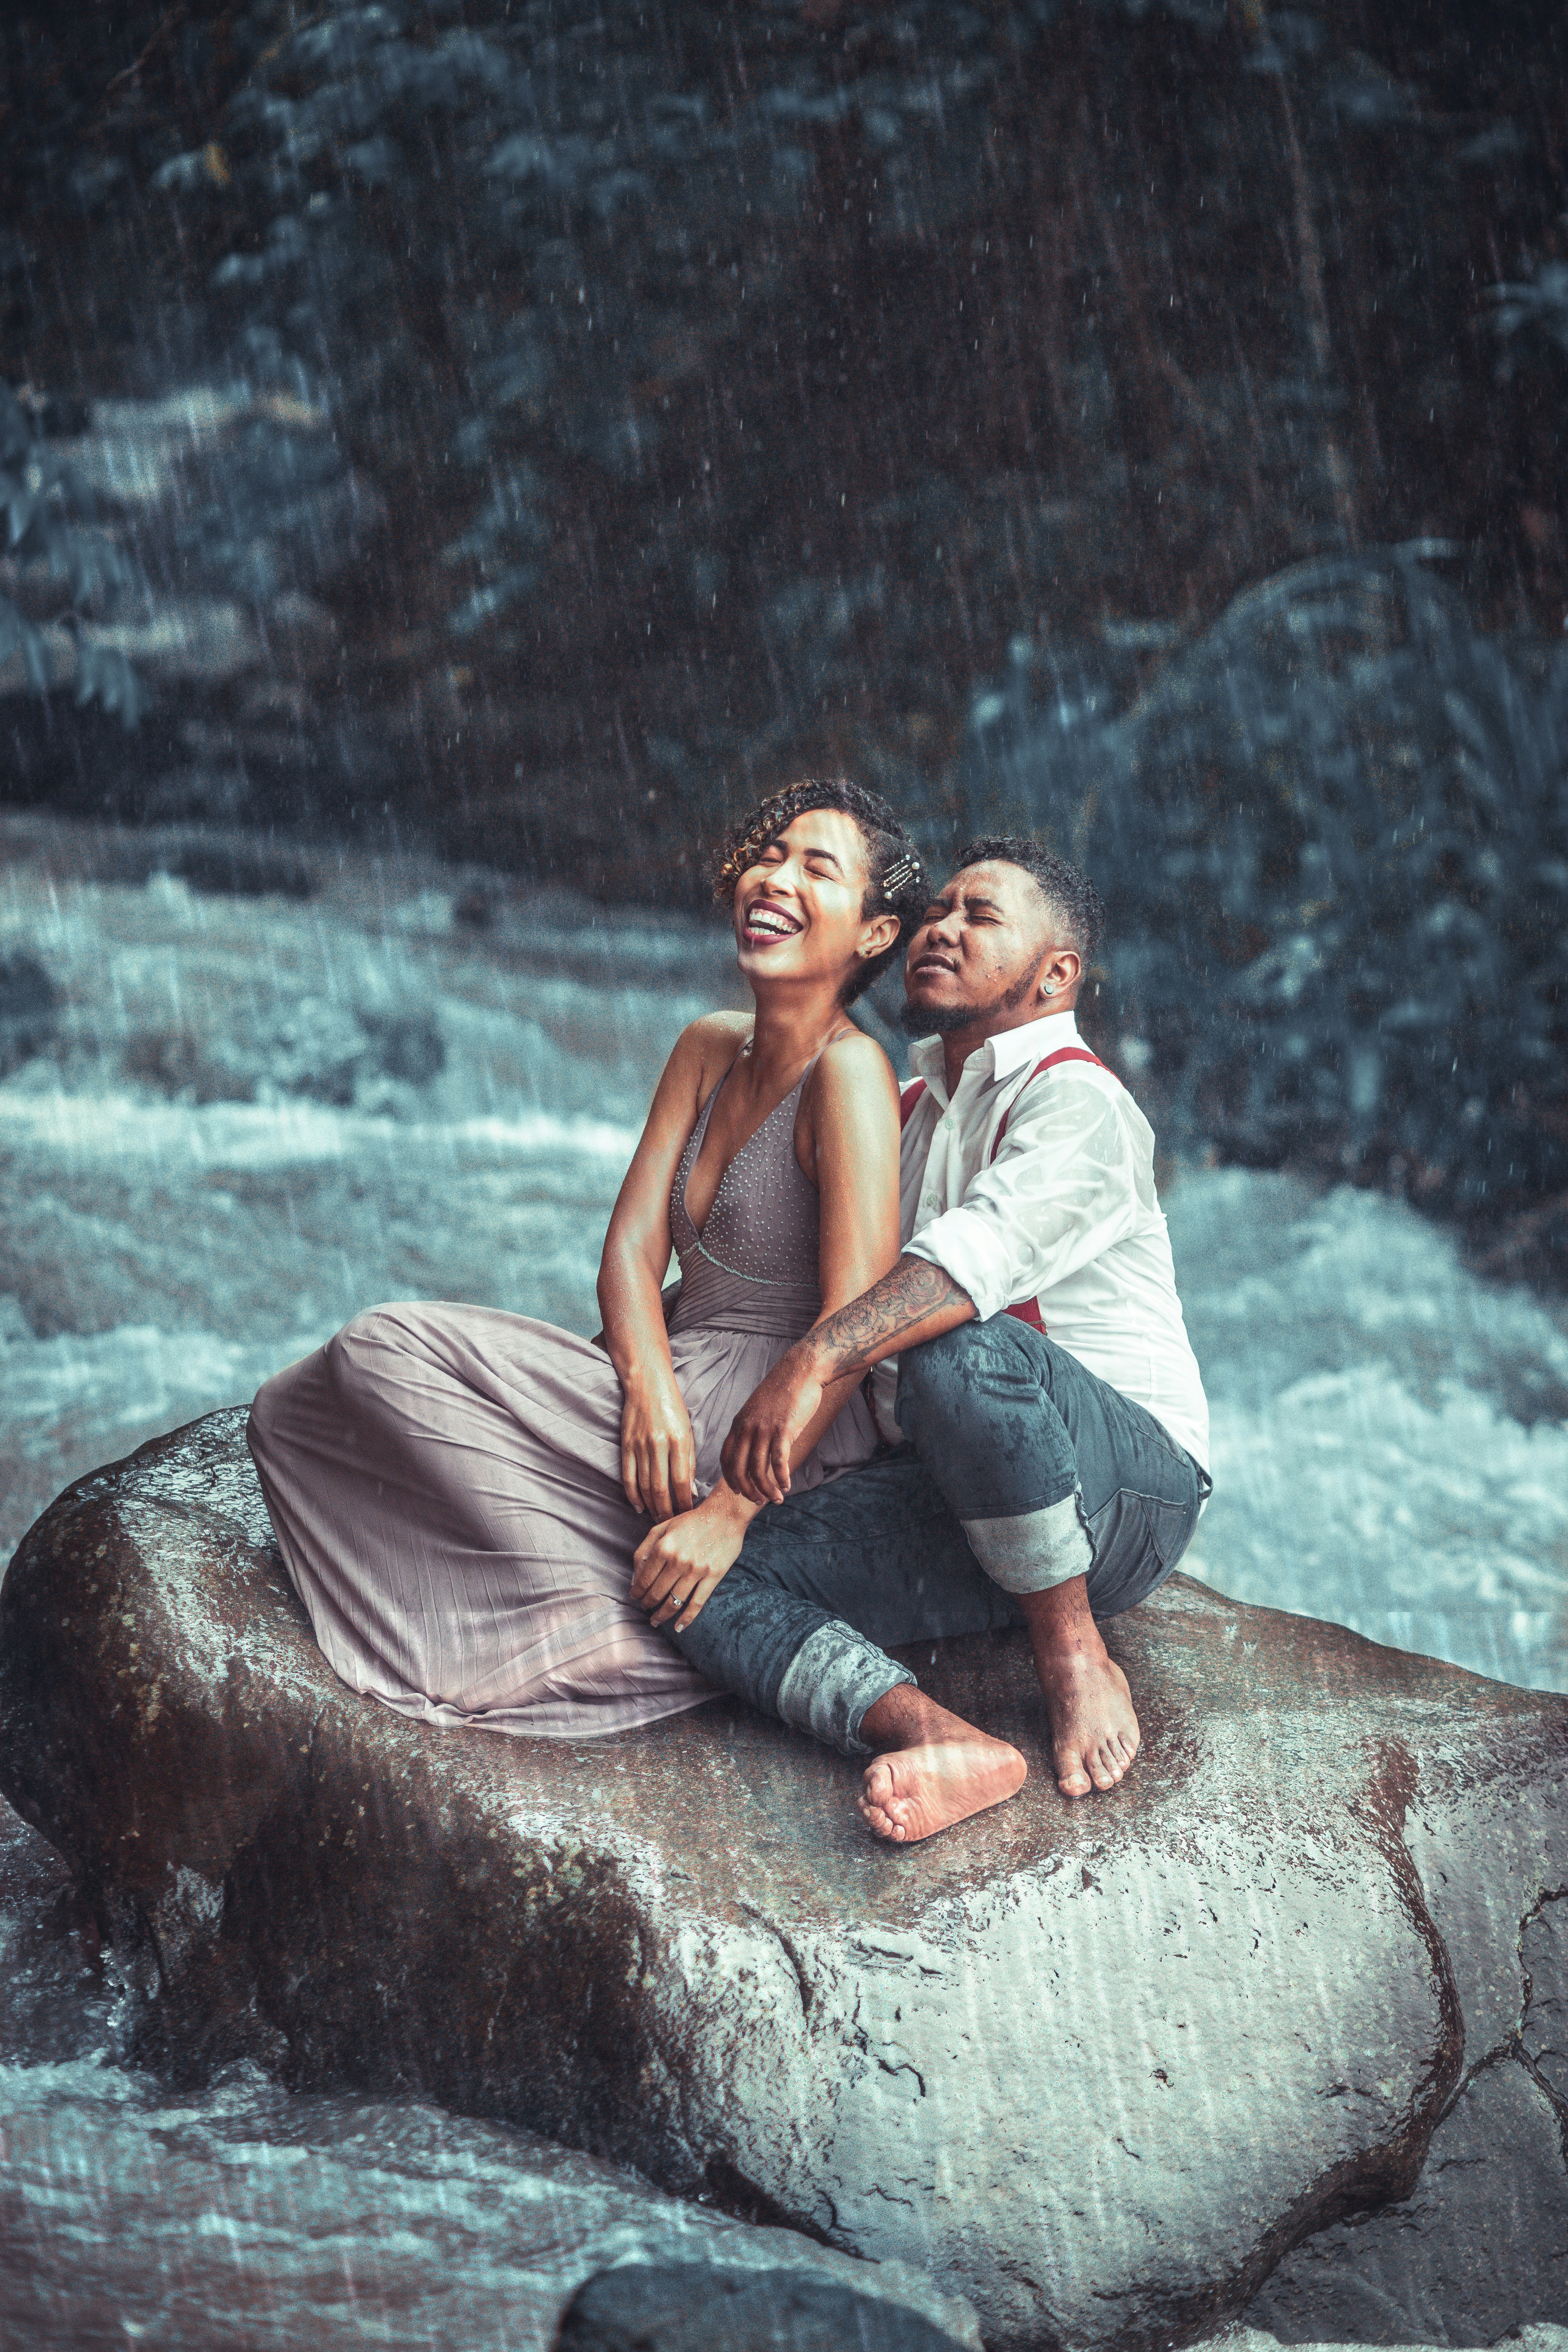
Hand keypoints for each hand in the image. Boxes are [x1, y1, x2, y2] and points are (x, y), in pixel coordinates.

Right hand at [619, 1366, 695, 1519]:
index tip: (688, 1514)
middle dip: (667, 1511)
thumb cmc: (672, 1408)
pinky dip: (632, 1495)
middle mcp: (658, 1445)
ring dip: (651, 1506)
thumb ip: (689, 1462)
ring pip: (643, 1486)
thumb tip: (690, 1492)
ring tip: (658, 1517)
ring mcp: (639, 1445)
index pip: (681, 1482)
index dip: (684, 1503)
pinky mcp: (625, 1445)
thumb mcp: (688, 1432)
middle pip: (661, 1488)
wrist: (647, 1384)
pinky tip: (639, 1507)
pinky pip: (627, 1476)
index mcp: (679, 1441)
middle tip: (672, 1523)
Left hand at [631, 1486, 754, 1629]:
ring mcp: (696, 1570)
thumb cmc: (691, 1521)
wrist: (724, 1515)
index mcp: (663, 1547)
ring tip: (656, 1621)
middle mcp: (678, 1560)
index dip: (637, 1592)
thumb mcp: (662, 1528)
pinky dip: (686, 1619)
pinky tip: (678, 1627)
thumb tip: (634, 1577)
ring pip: (674, 1602)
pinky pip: (697, 1603)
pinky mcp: (713, 1576)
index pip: (644, 1579)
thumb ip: (644, 1550)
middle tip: (645, 1609)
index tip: (635, 1597)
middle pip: (657, 1593)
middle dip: (647, 1604)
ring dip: (662, 1615)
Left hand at [720, 1346, 823, 1504]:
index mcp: (738, 1423)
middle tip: (758, 1501)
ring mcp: (764, 1429)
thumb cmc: (782, 1391)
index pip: (726, 1458)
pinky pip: (779, 1461)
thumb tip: (753, 1450)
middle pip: (740, 1469)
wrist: (800, 1371)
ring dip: (767, 1489)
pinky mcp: (783, 1429)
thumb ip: (752, 1429)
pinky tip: (787, 1486)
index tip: (738, 1491)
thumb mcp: (757, 1410)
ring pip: (759, 1469)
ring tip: (777, 1499)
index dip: (730, 1478)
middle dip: (748, 1490)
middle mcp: (747, 1428)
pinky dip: (782, 1477)